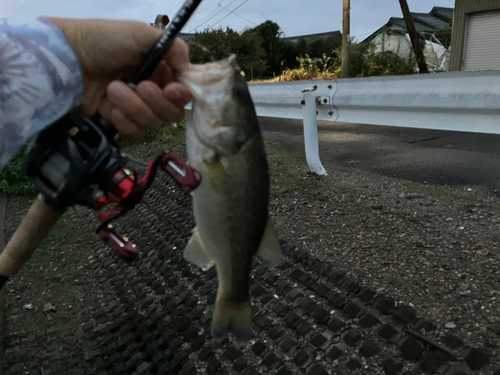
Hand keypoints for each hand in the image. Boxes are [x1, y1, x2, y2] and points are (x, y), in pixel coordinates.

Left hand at [46, 18, 191, 138]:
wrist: (66, 58)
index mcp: (161, 69)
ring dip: (136, 108)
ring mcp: (136, 107)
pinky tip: (112, 110)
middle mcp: (153, 89)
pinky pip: (136, 132)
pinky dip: (126, 123)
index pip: (184, 91)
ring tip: (113, 89)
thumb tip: (189, 69)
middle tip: (140, 86)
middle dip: (157, 102)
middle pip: (173, 112)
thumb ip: (174, 48)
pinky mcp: (120, 121)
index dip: (181, 95)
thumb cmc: (104, 40)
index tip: (172, 90)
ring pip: (154, 123)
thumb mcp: (141, 34)